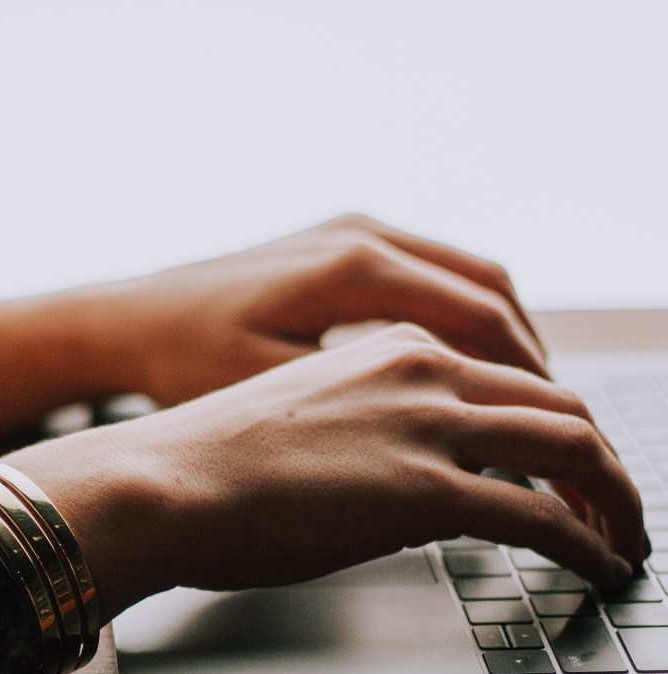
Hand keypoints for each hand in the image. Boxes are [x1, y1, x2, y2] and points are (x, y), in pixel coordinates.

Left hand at [0, 215, 539, 481]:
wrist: (124, 321)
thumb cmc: (182, 361)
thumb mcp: (273, 394)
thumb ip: (359, 407)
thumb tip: (441, 439)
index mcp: (353, 268)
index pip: (480, 317)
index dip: (526, 377)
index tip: (550, 428)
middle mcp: (359, 235)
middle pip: (488, 288)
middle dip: (528, 355)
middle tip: (551, 419)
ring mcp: (347, 232)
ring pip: (463, 275)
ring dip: (499, 332)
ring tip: (518, 397)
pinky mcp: (332, 244)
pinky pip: (425, 272)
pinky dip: (459, 315)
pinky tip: (458, 365)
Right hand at [5, 324, 644, 621]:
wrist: (161, 479)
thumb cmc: (207, 458)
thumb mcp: (301, 416)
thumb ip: (366, 426)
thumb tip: (395, 479)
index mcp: (390, 345)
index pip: (508, 374)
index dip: (554, 422)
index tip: (567, 463)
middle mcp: (422, 368)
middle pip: (558, 403)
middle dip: (603, 461)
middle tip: (617, 505)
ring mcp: (428, 424)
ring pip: (572, 448)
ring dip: (614, 499)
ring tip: (625, 539)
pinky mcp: (425, 489)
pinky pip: (542, 517)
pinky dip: (588, 544)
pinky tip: (598, 566)